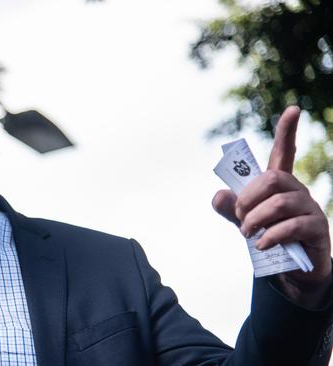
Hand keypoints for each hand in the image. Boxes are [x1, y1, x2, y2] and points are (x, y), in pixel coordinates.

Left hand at [212, 106, 331, 307]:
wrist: (293, 267)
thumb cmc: (268, 235)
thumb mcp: (244, 221)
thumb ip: (230, 208)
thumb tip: (219, 196)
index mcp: (280, 183)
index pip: (284, 151)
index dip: (287, 131)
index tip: (292, 109)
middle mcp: (297, 190)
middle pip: (272, 179)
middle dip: (248, 198)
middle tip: (240, 217)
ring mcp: (310, 208)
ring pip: (280, 203)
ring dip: (256, 219)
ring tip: (247, 233)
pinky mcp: (317, 229)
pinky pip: (292, 226)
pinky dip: (270, 236)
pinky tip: (262, 244)